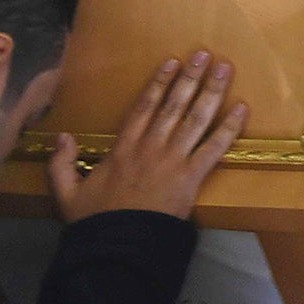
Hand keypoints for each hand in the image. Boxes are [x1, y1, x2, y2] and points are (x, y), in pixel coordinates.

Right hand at [48, 52, 246, 223]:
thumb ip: (61, 164)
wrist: (117, 249)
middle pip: (174, 105)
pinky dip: (229, 128)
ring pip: (196, 119)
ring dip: (212, 92)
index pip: (144, 107)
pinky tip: (242, 109)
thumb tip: (61, 137)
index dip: (158, 83)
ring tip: (224, 68)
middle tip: (204, 54)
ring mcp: (173, 161)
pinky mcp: (191, 178)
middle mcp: (150, 148)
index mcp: (123, 149)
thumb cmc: (95, 223)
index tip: (172, 62)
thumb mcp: (66, 194)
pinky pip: (214, 148)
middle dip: (190, 78)